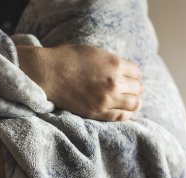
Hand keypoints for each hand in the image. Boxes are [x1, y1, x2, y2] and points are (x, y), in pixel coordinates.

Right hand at [17, 44, 143, 120]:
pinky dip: (126, 114)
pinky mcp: (97, 112)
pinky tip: (125, 111)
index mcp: (115, 64)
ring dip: (134, 102)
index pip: (137, 73)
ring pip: (134, 104)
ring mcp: (106, 99)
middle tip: (129, 89)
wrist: (48, 73)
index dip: (133, 75)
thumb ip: (112, 62)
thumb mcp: (95, 52)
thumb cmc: (68, 58)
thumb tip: (124, 71)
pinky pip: (120, 116)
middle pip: (138, 89)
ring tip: (130, 101)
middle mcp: (114, 82)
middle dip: (135, 88)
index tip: (129, 78)